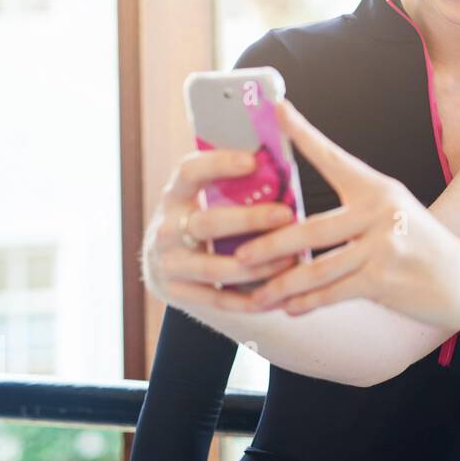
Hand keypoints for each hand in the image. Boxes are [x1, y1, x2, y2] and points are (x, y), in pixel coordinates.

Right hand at [141, 149, 300, 310]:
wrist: (165, 264)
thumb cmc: (205, 220)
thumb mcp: (206, 199)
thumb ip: (235, 188)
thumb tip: (284, 169)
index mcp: (175, 195)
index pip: (189, 172)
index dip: (218, 164)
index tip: (253, 161)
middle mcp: (166, 228)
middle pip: (207, 224)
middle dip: (250, 220)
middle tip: (288, 214)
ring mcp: (168, 264)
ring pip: (215, 268)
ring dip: (259, 266)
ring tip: (293, 258)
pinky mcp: (176, 294)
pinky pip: (218, 300)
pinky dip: (252, 300)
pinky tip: (281, 294)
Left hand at [233, 99, 459, 322]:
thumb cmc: (422, 245)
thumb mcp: (394, 213)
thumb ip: (354, 211)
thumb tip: (298, 222)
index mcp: (377, 188)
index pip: (332, 156)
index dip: (301, 133)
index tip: (275, 108)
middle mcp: (379, 210)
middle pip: (309, 229)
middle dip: (268, 246)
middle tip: (237, 255)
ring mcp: (383, 245)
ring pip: (315, 269)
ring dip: (280, 285)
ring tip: (254, 295)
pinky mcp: (384, 279)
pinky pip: (333, 293)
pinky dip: (307, 304)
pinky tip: (289, 309)